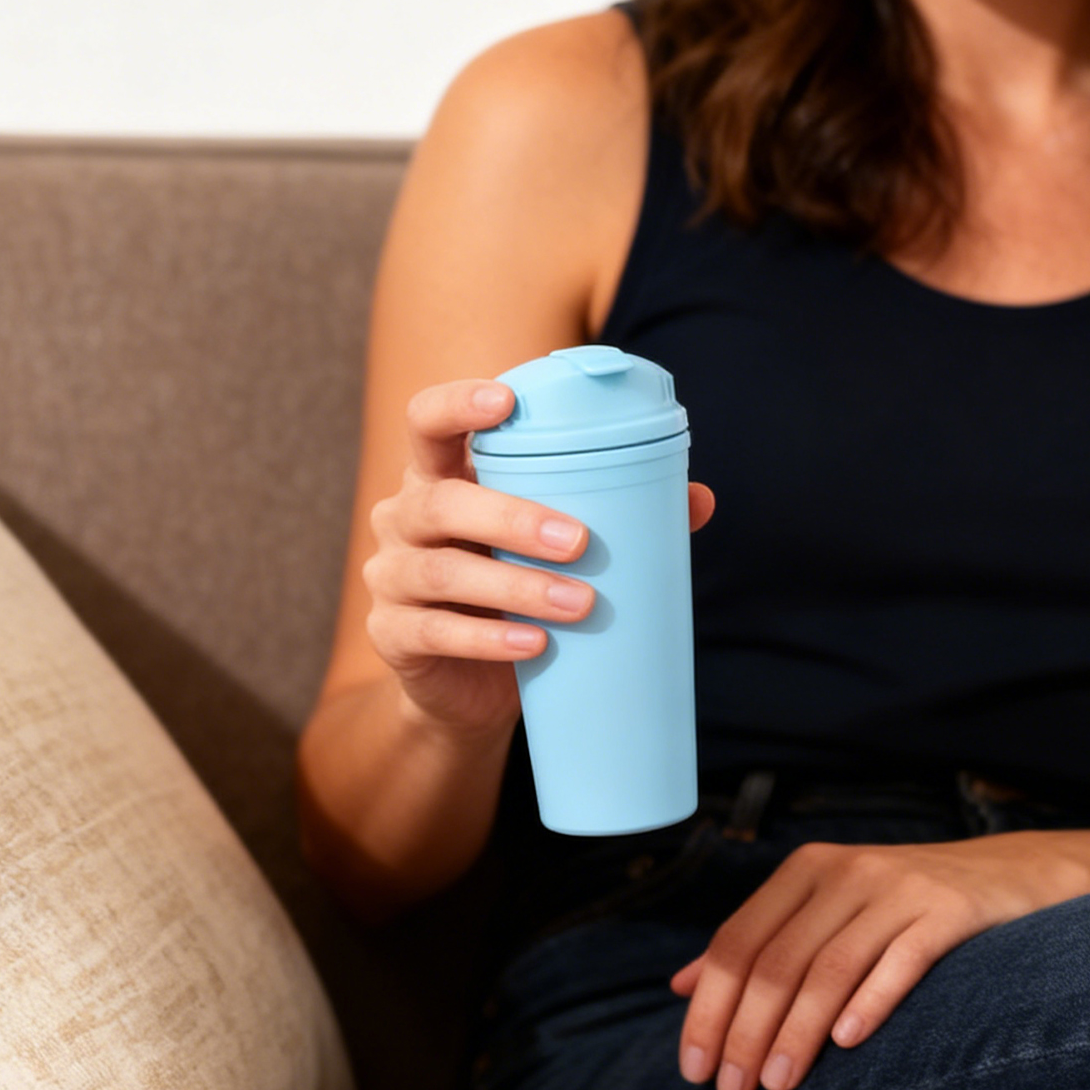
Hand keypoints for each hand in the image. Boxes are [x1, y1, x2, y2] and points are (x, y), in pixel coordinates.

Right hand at [364, 377, 714, 738]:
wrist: (471, 688)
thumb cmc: (516, 594)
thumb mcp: (554, 550)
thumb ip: (616, 516)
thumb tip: (699, 499)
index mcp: (440, 478)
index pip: (427, 422)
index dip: (457, 404)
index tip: (506, 401)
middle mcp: (404, 518)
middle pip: (441, 502)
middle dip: (512, 516)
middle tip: (580, 541)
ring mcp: (390, 577)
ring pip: (442, 571)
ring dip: (516, 587)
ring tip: (580, 604)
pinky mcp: (392, 635)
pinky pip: (434, 631)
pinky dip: (489, 639)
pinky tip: (534, 644)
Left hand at [669, 830, 1089, 1089]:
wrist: (1007, 875)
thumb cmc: (898, 905)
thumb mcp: (823, 909)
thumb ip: (756, 942)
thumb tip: (680, 985)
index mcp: (803, 871)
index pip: (735, 942)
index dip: (708, 1007)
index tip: (693, 1069)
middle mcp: (844, 872)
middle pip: (776, 960)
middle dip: (745, 1031)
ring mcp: (897, 889)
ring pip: (829, 967)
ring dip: (797, 1032)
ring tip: (778, 1085)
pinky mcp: (949, 912)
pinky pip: (901, 960)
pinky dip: (869, 1002)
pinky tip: (847, 1043)